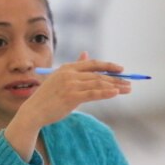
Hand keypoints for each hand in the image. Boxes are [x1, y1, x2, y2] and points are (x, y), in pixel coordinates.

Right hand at [15, 52, 131, 129]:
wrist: (34, 112)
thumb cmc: (48, 97)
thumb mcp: (61, 78)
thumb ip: (75, 66)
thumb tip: (86, 53)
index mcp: (67, 68)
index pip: (93, 64)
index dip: (108, 66)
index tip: (122, 69)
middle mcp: (70, 74)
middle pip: (98, 74)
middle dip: (116, 78)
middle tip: (130, 83)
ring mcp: (71, 85)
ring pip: (98, 83)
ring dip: (115, 86)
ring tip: (127, 89)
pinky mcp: (71, 97)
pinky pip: (93, 93)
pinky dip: (106, 93)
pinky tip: (116, 93)